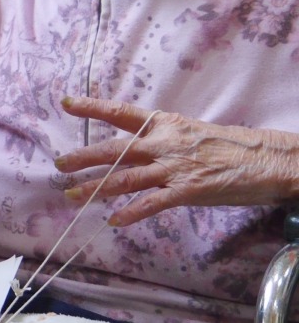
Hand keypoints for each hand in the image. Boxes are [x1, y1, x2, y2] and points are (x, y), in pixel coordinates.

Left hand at [55, 96, 298, 225]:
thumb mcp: (187, 132)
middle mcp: (162, 143)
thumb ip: (160, 139)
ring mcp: (173, 167)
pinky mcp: (186, 191)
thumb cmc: (225, 146)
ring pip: (126, 178)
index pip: (120, 112)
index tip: (65, 102)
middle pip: (114, 149)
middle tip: (59, 165)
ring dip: (96, 188)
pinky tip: (114, 220)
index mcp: (162, 124)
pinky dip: (132, 213)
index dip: (91, 107)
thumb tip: (136, 146)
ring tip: (73, 195)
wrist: (263, 159)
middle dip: (83, 158)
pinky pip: (153, 203)